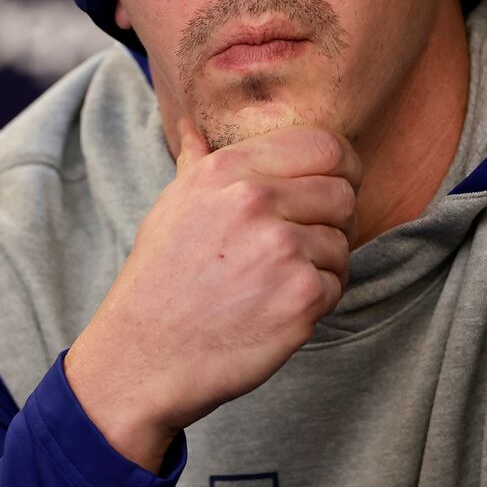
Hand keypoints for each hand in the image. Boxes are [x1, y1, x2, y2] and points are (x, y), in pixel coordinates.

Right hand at [63, 119, 359, 471]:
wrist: (143, 357)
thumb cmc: (158, 282)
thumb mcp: (171, 208)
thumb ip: (197, 162)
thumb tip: (193, 128)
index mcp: (227, 171)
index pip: (324, 144)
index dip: (342, 165)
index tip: (339, 184)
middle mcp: (256, 201)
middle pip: (343, 192)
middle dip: (334, 218)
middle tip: (304, 244)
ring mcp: (282, 249)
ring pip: (343, 241)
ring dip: (322, 264)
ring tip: (276, 282)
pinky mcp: (302, 296)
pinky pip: (338, 284)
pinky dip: (317, 300)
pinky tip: (276, 308)